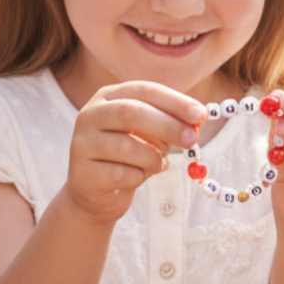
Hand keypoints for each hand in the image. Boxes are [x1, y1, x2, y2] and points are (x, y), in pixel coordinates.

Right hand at [64, 81, 206, 224]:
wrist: (96, 193)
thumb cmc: (128, 157)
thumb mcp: (149, 134)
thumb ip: (168, 123)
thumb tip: (196, 121)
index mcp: (108, 97)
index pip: (143, 90)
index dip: (174, 101)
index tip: (200, 114)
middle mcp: (90, 115)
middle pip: (131, 112)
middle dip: (167, 125)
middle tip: (192, 139)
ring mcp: (83, 144)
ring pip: (129, 147)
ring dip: (154, 158)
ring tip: (156, 165)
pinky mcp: (84, 173)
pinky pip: (123, 174)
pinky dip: (139, 177)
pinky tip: (135, 177)